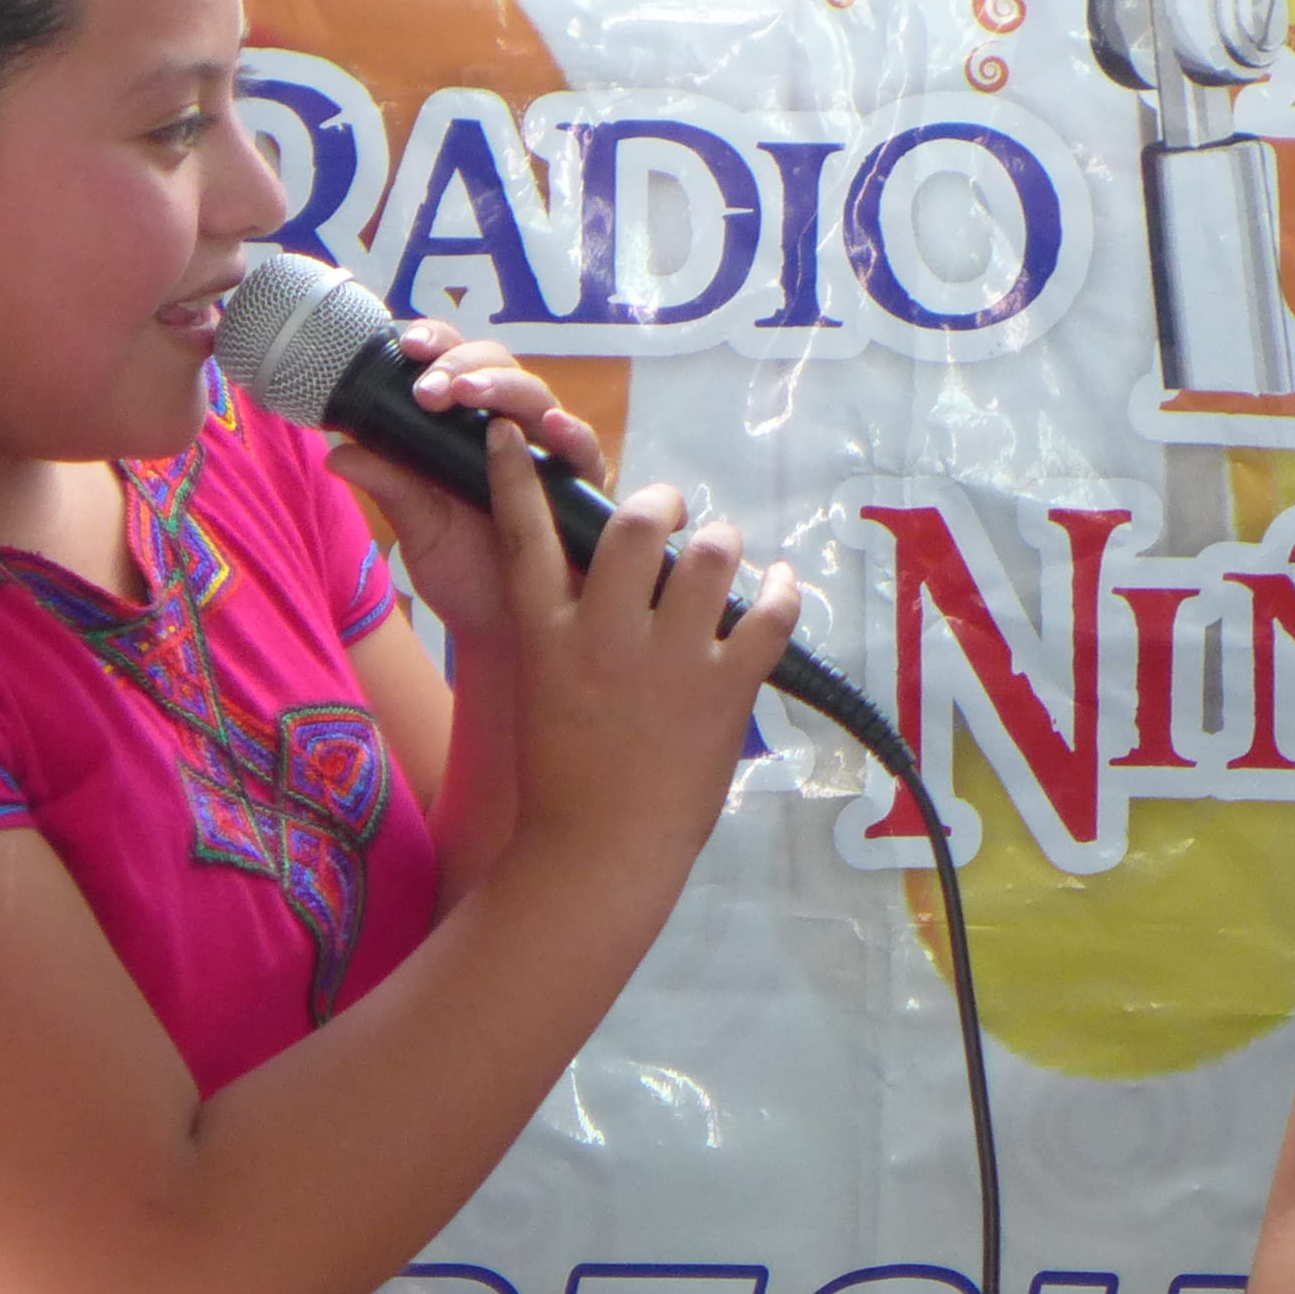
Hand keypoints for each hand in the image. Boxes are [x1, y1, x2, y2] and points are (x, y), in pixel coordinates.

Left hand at [317, 319, 607, 637]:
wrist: (501, 632)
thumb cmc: (463, 573)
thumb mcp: (417, 526)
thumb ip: (388, 484)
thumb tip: (334, 451)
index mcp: (466, 425)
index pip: (457, 363)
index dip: (437, 343)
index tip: (406, 346)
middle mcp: (512, 429)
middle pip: (499, 366)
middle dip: (463, 366)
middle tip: (430, 388)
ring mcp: (550, 454)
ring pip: (538, 396)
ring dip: (503, 388)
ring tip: (469, 395)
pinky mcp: (585, 487)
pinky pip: (586, 451)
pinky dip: (572, 434)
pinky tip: (550, 427)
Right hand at [473, 418, 800, 872]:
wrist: (595, 857)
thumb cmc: (564, 786)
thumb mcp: (542, 696)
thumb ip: (563, 637)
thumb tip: (593, 592)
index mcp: (546, 638)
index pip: (525, 536)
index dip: (515, 477)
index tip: (511, 435)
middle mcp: (604, 638)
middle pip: (632, 525)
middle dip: (660, 504)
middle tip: (672, 512)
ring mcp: (666, 663)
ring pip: (708, 556)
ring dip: (722, 542)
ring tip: (725, 552)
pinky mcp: (722, 692)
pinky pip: (768, 616)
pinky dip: (783, 593)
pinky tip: (783, 588)